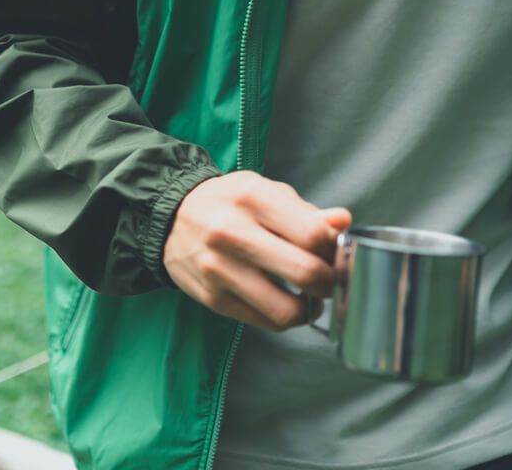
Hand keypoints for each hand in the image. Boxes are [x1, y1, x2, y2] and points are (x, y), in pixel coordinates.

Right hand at [163, 170, 351, 330]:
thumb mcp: (266, 191)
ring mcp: (218, 268)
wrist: (169, 216)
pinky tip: (284, 302)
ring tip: (309, 298)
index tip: (336, 254)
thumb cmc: (228, 202)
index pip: (313, 234)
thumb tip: (343, 223)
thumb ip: (307, 211)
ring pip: (285, 309)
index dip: (335, 250)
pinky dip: (283, 318)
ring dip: (308, 309)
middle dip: (330, 284)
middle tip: (329, 281)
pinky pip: (263, 321)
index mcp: (252, 197)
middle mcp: (232, 232)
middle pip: (305, 273)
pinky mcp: (211, 297)